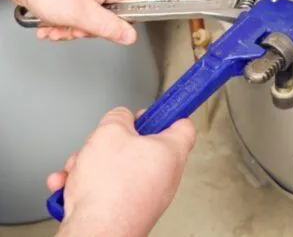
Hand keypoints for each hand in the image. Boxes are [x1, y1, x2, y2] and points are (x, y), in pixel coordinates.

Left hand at [0, 0, 148, 43]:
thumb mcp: (80, 13)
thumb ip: (109, 28)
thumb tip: (130, 36)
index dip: (132, 18)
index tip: (116, 28)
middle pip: (116, 13)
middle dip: (94, 27)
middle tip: (79, 26)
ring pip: (96, 15)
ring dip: (76, 26)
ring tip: (60, 25)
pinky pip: (81, 11)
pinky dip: (67, 20)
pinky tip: (53, 23)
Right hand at [47, 107, 195, 236]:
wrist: (96, 232)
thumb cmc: (111, 189)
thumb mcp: (110, 132)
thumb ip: (118, 116)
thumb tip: (120, 117)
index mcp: (171, 151)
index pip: (183, 125)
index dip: (167, 113)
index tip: (155, 109)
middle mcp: (164, 175)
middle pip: (141, 145)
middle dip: (113, 141)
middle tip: (101, 142)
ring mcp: (147, 194)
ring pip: (119, 166)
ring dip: (94, 162)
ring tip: (79, 167)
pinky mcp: (128, 209)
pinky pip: (108, 187)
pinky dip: (88, 183)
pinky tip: (70, 185)